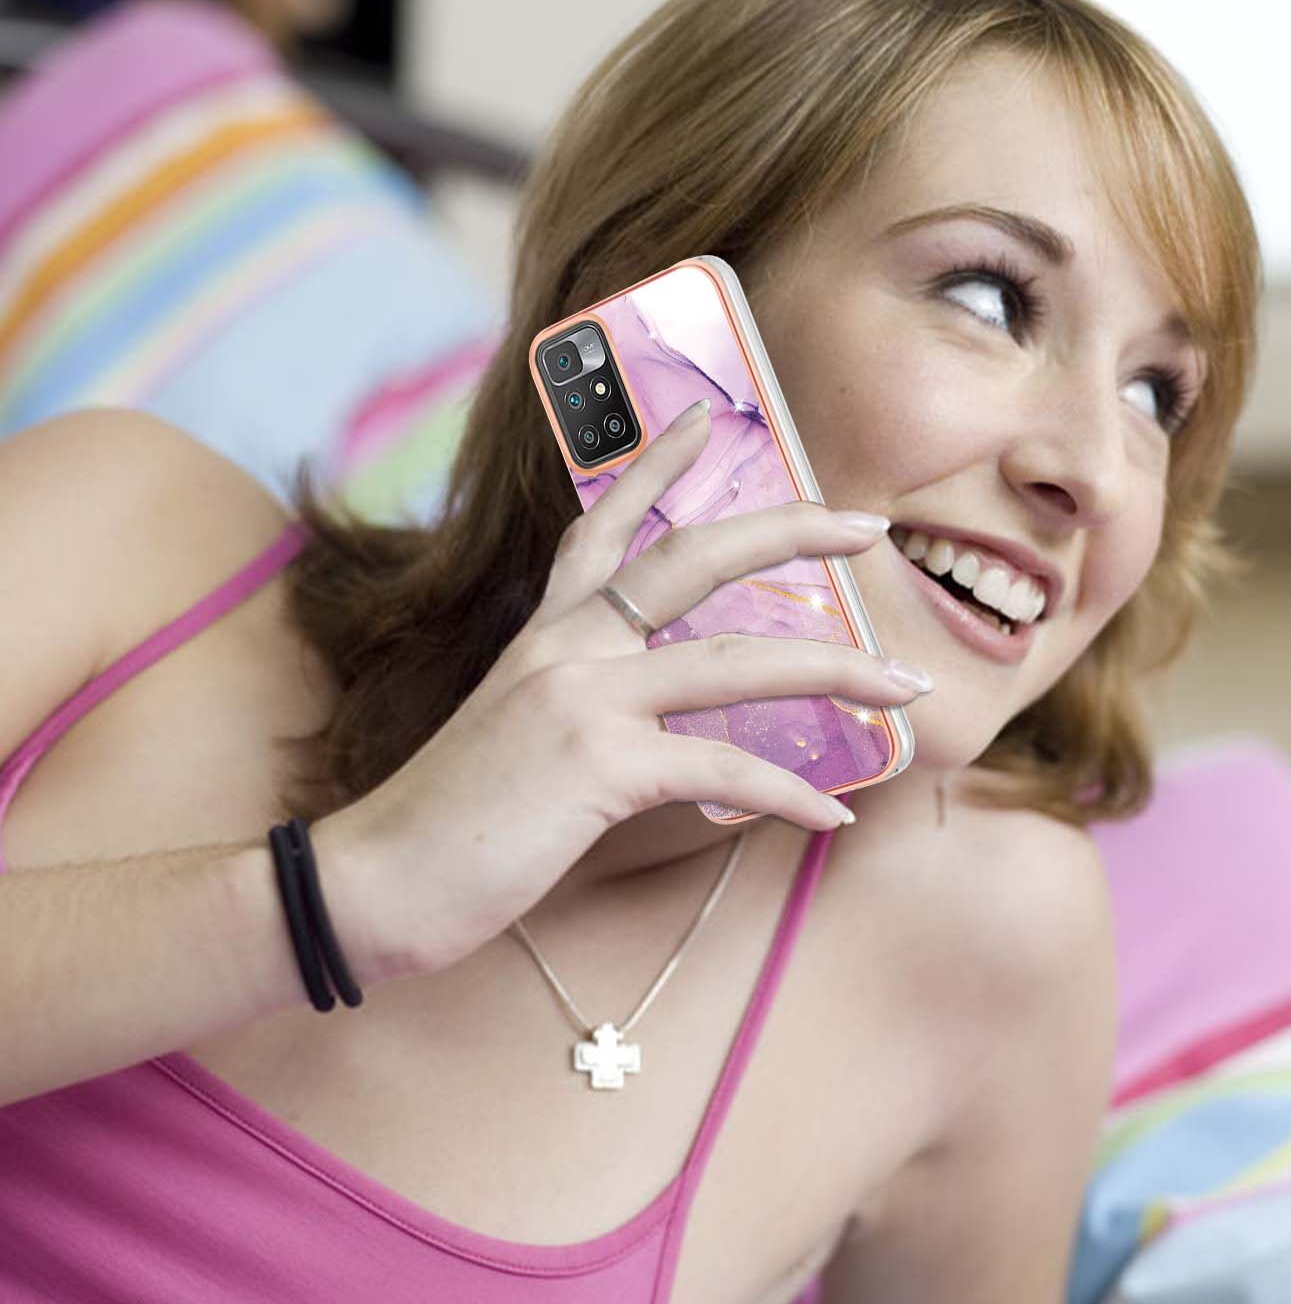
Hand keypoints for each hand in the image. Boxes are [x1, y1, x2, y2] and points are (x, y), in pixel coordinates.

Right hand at [314, 398, 932, 982]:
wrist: (371, 886)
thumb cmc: (453, 824)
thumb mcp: (522, 742)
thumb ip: (590, 715)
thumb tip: (685, 739)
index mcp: (546, 636)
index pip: (603, 526)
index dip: (656, 465)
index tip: (708, 416)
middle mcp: (565, 648)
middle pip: (692, 560)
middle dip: (789, 531)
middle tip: (868, 522)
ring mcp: (580, 699)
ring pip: (736, 663)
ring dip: (836, 673)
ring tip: (905, 688)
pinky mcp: (595, 766)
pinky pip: (722, 769)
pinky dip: (787, 795)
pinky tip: (835, 816)